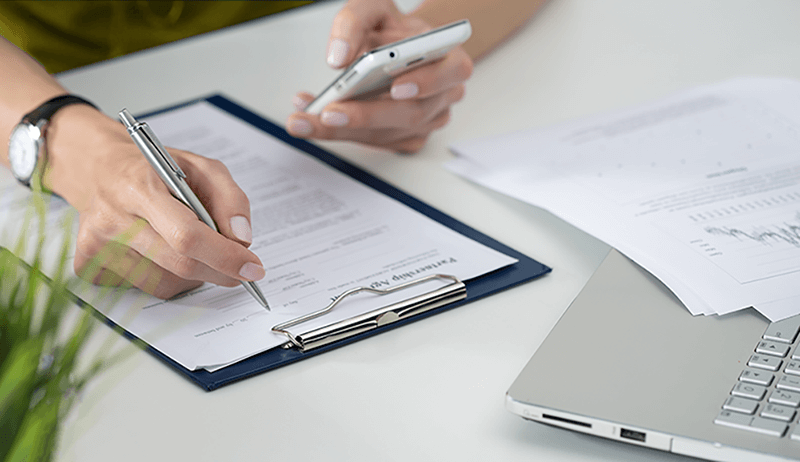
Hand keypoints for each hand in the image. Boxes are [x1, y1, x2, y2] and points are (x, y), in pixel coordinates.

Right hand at [46, 105, 264, 298]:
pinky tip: (160, 250)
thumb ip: (230, 198)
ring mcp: (97, 246)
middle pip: (180, 265)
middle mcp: (112, 218)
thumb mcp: (200, 167)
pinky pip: (146, 289)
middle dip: (219, 270)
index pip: (187, 236)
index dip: (225, 257)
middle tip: (238, 266)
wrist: (98, 168)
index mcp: (139, 187)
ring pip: (167, 283)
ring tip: (186, 244)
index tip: (252, 268)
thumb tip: (242, 240)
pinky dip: (168, 276)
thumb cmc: (153, 169)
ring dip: (193, 273)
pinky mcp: (89, 265)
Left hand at [286, 0, 472, 152]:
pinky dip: (343, 133)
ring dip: (344, 129)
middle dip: (366, 115)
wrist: (396, 46)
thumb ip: (354, 23)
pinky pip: (377, 143)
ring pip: (389, 134)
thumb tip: (339, 56)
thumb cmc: (391, 30)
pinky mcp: (410, 138)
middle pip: (411, 113)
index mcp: (449, 58)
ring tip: (306, 118)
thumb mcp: (372, 10)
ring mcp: (429, 120)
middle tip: (329, 112)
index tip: (395, 87)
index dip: (426, 82)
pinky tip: (316, 122)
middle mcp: (444, 93)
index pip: (449, 72)